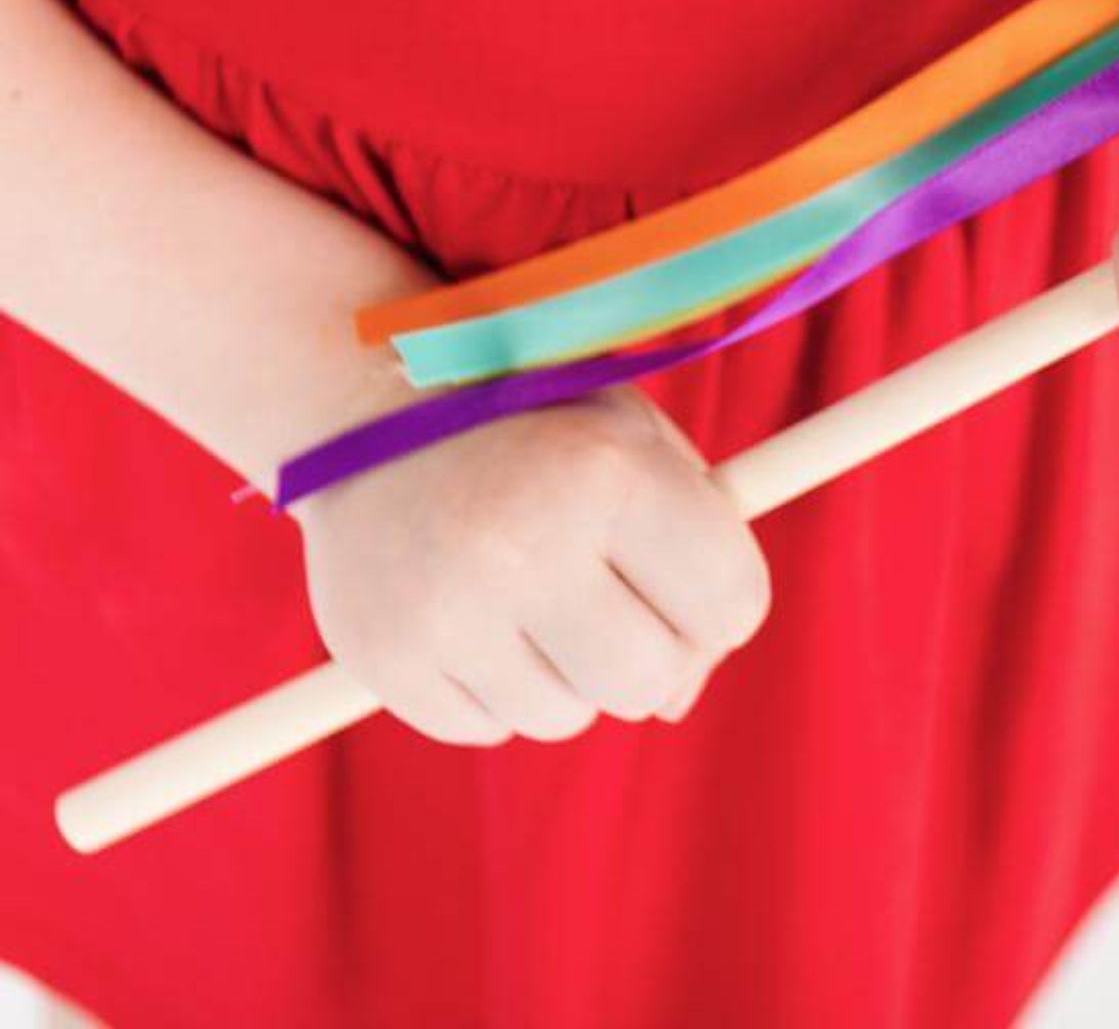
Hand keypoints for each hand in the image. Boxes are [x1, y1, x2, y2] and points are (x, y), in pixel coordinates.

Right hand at [297, 387, 769, 744]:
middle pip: (652, 680)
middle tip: (612, 593)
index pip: (732, 601)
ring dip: (567, 670)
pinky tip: (472, 607)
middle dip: (651, 650)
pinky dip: (494, 686)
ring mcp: (448, 606)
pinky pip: (486, 727)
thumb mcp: (633, 438)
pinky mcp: (385, 655)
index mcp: (608, 470)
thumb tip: (679, 700)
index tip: (698, 582)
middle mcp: (527, 541)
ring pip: (568, 716)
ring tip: (527, 585)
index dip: (728, 603)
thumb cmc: (535, 423)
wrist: (370, 407)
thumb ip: (696, 551)